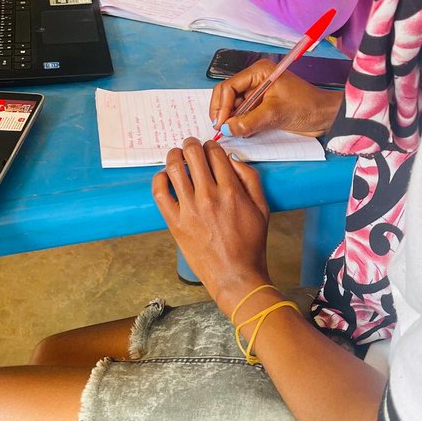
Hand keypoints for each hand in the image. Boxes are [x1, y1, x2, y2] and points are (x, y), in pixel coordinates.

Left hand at [152, 137, 270, 313]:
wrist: (236, 275)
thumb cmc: (250, 244)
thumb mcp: (262, 208)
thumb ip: (250, 179)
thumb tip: (232, 158)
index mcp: (231, 190)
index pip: (215, 153)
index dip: (211, 146)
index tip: (209, 149)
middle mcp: (209, 196)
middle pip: (193, 154)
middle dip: (191, 144)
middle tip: (190, 146)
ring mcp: (190, 209)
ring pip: (175, 167)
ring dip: (174, 155)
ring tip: (176, 156)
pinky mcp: (175, 222)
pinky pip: (160, 192)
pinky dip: (159, 179)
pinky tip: (164, 177)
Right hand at [210, 60, 343, 137]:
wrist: (326, 117)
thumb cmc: (307, 107)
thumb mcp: (275, 114)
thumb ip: (249, 122)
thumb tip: (227, 128)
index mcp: (259, 72)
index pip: (229, 86)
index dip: (222, 105)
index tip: (220, 123)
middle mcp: (256, 80)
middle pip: (228, 94)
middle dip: (223, 111)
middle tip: (221, 129)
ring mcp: (258, 93)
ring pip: (234, 105)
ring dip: (231, 119)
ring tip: (232, 131)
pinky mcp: (262, 105)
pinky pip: (243, 113)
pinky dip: (240, 123)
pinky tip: (241, 131)